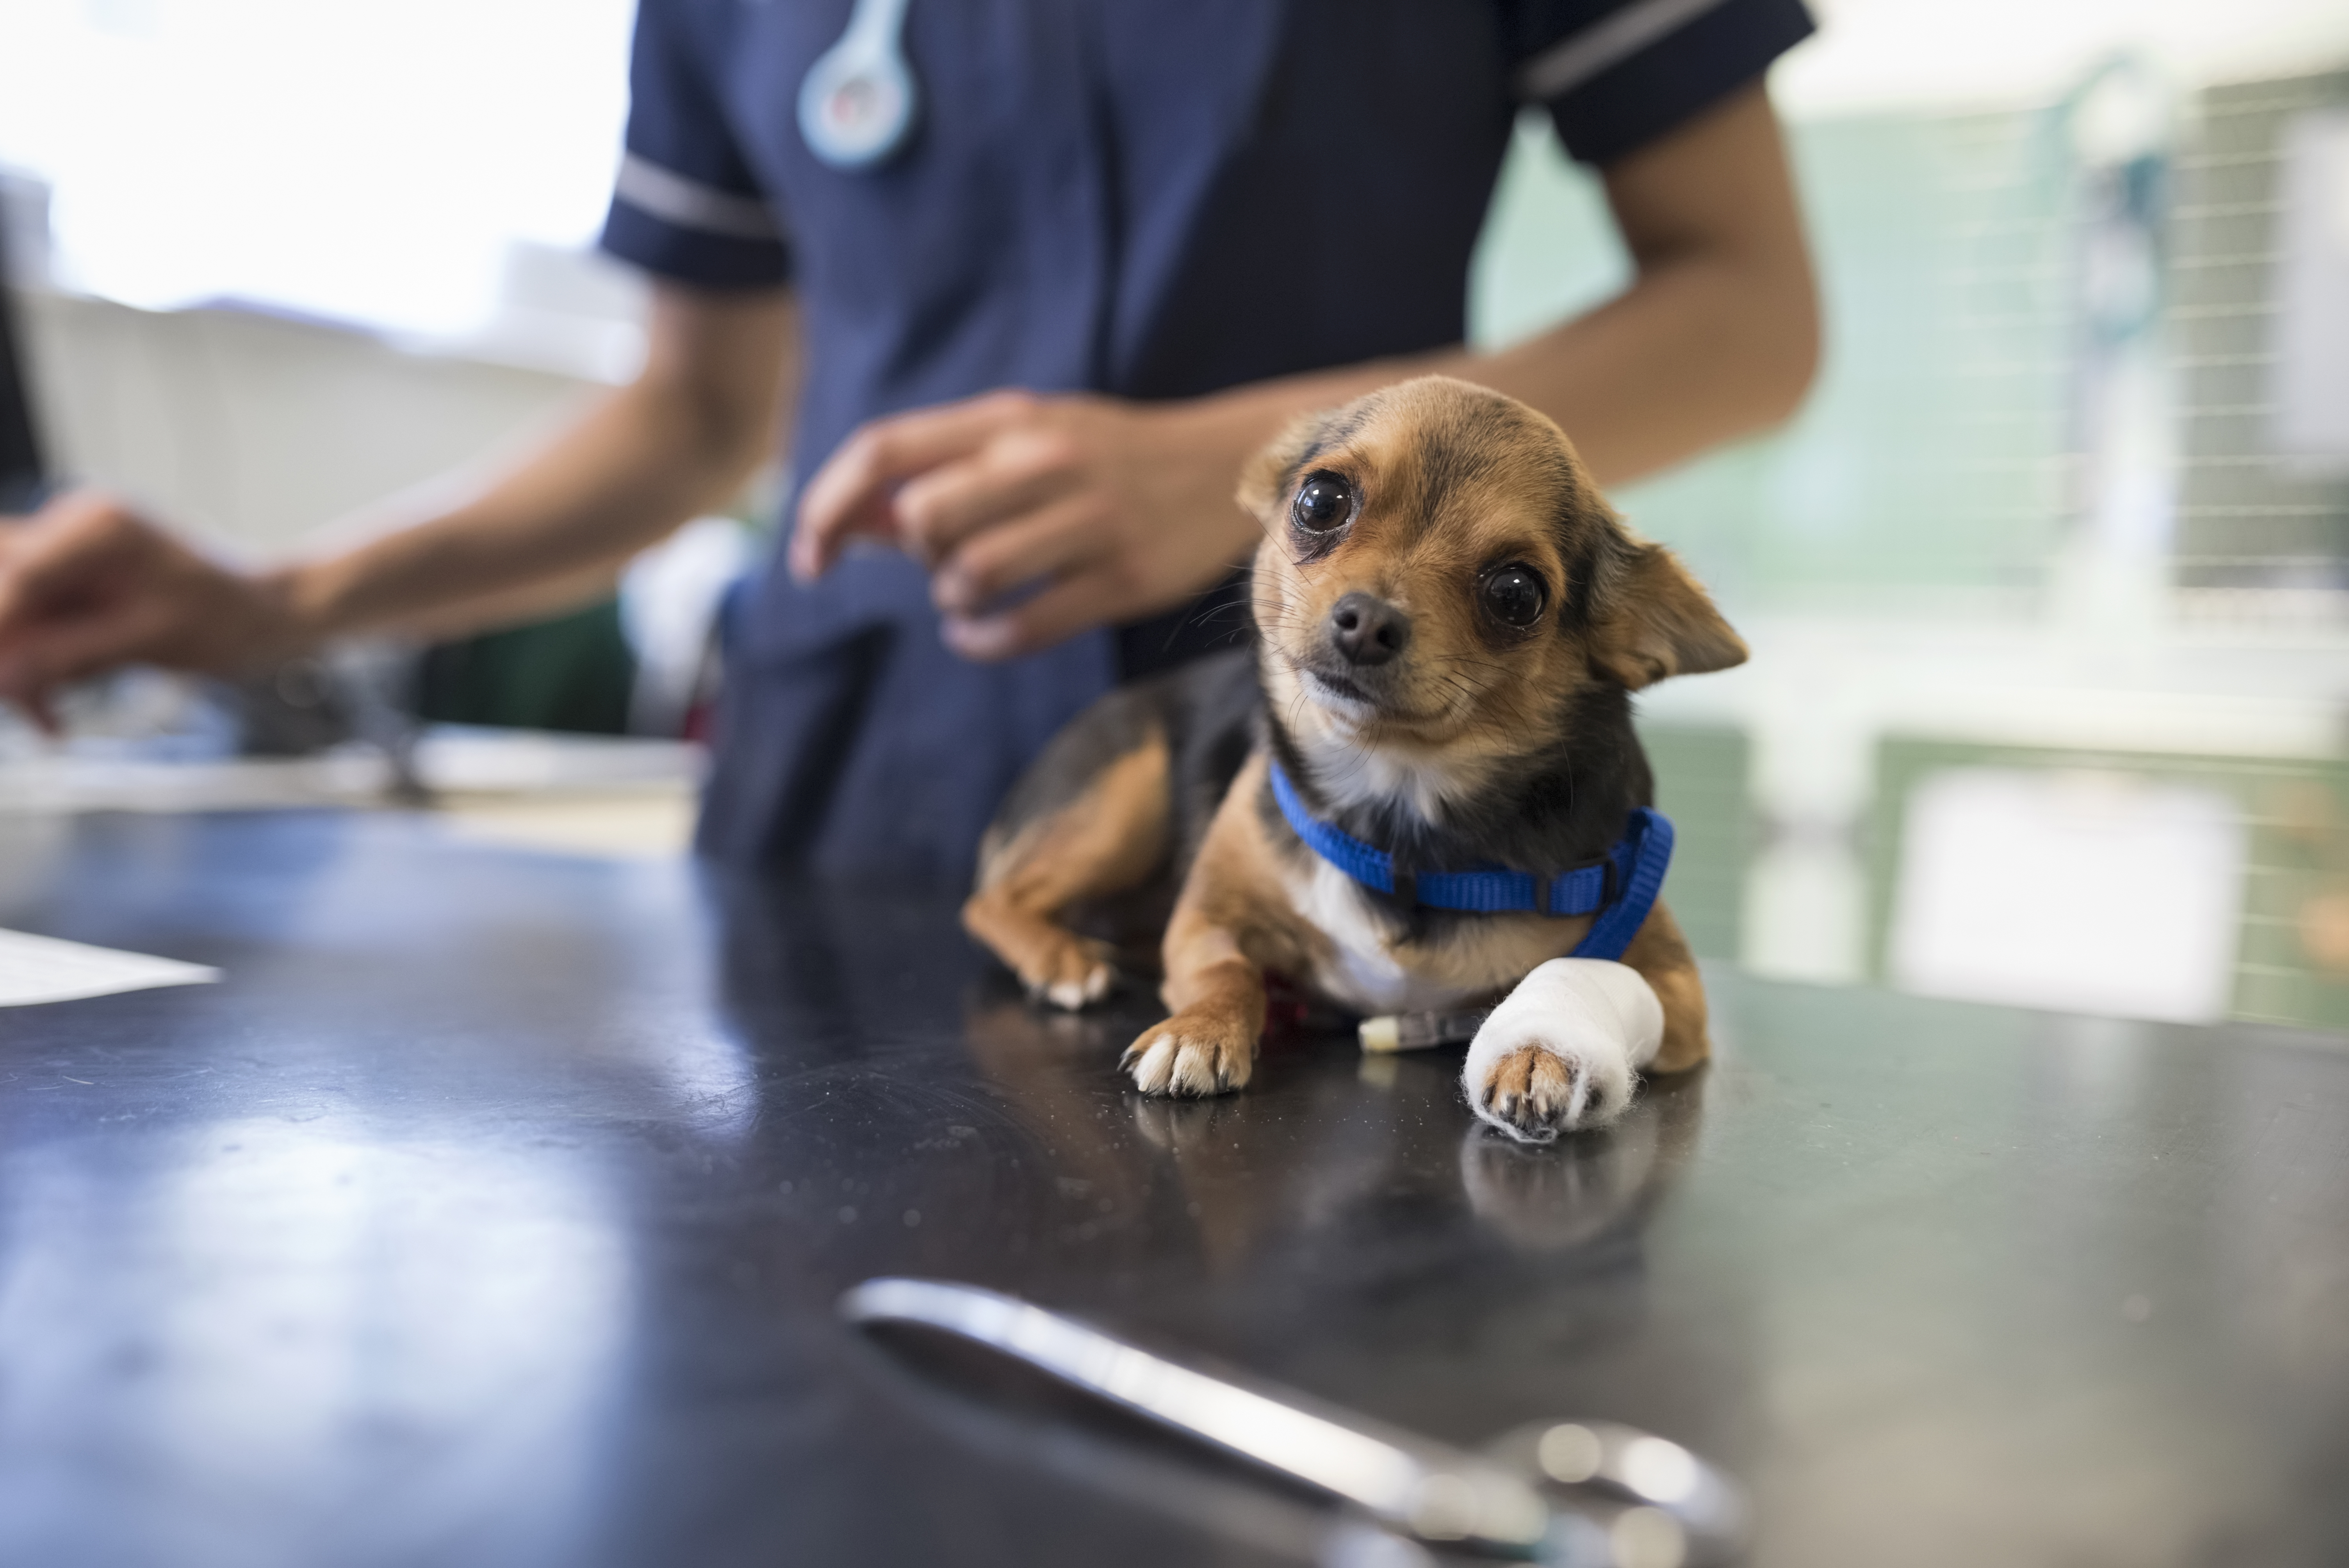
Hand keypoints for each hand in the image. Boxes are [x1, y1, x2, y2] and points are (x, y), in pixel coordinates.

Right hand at [0, 489, 302, 729]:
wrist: (269, 617)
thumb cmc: (229, 619)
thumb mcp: (149, 641)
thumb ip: (70, 655)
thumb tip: (4, 676)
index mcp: (95, 528)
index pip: (17, 579)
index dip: (4, 630)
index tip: (7, 684)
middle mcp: (72, 533)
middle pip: (5, 592)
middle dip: (11, 652)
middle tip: (25, 705)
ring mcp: (70, 563)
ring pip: (13, 619)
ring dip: (23, 672)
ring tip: (49, 721)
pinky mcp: (74, 593)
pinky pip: (34, 635)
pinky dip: (41, 675)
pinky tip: (55, 718)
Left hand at [788, 389, 1265, 659]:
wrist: (1229, 466)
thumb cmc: (1108, 458)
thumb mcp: (1026, 439)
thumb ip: (942, 472)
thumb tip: (850, 522)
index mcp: (1010, 420)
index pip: (884, 451)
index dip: (828, 506)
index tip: (809, 556)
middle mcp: (1045, 463)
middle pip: (923, 520)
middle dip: (915, 559)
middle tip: (943, 564)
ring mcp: (1088, 523)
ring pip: (971, 577)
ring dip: (952, 602)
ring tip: (970, 599)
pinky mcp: (1123, 580)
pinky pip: (1024, 628)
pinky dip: (983, 641)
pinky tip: (981, 632)